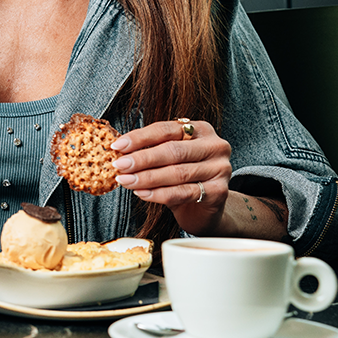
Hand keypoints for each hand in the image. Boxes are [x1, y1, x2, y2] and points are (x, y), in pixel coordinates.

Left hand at [110, 119, 231, 234]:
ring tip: (126, 180)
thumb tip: (119, 150)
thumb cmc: (183, 177)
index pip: (165, 130)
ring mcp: (220, 168)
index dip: (139, 137)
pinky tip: (142, 193)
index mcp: (200, 129)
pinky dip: (158, 193)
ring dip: (146, 178)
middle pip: (172, 150)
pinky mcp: (219, 191)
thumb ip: (151, 150)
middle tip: (119, 165)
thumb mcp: (168, 158)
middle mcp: (215, 146)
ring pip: (177, 173)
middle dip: (142, 159)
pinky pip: (183, 192)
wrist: (205, 208)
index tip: (117, 146)